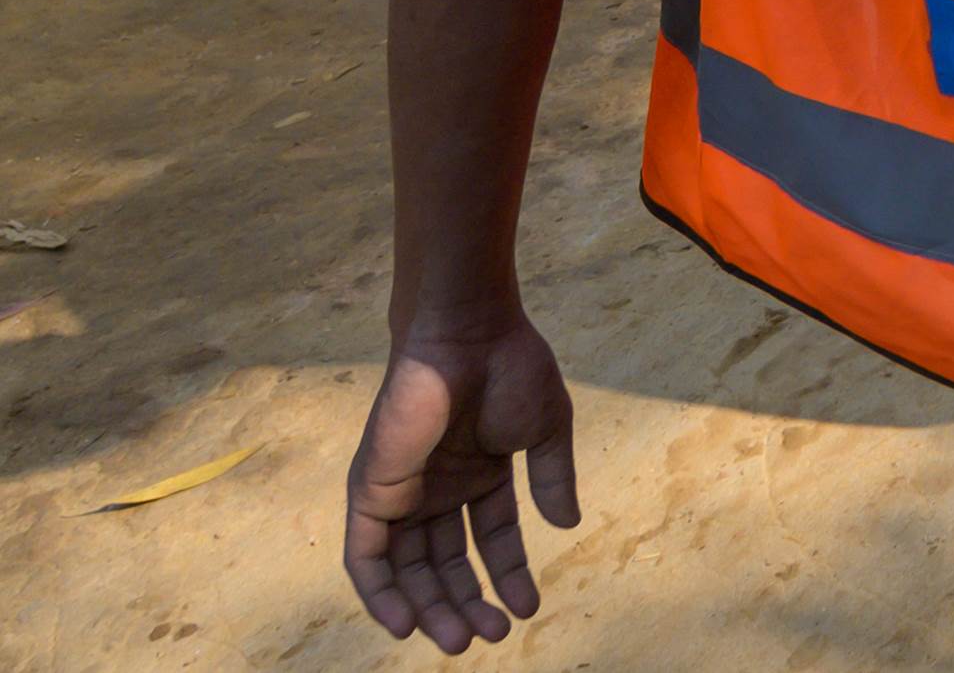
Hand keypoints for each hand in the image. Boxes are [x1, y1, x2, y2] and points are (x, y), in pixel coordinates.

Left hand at [344, 318, 580, 654]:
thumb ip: (551, 479)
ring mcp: (402, 492)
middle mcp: (437, 489)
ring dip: (429, 607)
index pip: (490, 538)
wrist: (468, 337)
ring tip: (459, 639)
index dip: (509, 574)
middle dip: (467, 601)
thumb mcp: (547, 430)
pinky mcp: (371, 491)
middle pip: (446, 562)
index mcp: (478, 473)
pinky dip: (379, 593)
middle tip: (491, 634)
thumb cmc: (511, 370)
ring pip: (407, 569)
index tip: (529, 606)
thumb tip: (566, 527)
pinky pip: (366, 556)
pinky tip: (405, 623)